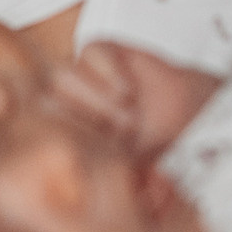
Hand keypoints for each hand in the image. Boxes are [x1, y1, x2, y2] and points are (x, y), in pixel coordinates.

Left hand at [50, 40, 222, 159]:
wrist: (188, 119)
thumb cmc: (153, 144)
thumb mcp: (119, 165)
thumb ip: (92, 166)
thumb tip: (71, 181)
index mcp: (64, 129)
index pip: (42, 130)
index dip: (71, 139)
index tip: (106, 150)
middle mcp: (69, 100)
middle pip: (48, 101)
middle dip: (85, 117)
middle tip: (125, 130)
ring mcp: (83, 74)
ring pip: (62, 74)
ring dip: (94, 94)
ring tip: (128, 108)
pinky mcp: (103, 51)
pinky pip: (89, 51)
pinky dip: (108, 70)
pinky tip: (130, 89)